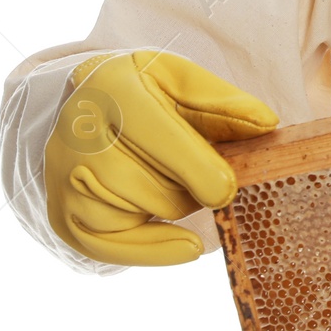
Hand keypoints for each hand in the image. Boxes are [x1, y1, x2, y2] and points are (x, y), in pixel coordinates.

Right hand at [44, 51, 278, 265]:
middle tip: (196, 168)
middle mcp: (78, 135)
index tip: (226, 189)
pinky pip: (118, 251)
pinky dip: (159, 249)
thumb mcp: (181, 79)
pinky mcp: (63, 216)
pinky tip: (186, 243)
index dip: (199, 169)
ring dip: (177, 204)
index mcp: (113, 88)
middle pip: (162, 188)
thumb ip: (223, 101)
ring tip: (170, 177)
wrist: (84, 105)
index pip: (159, 137)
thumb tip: (267, 124)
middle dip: (194, 185)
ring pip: (150, 214)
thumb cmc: (143, 92)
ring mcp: (65, 179)